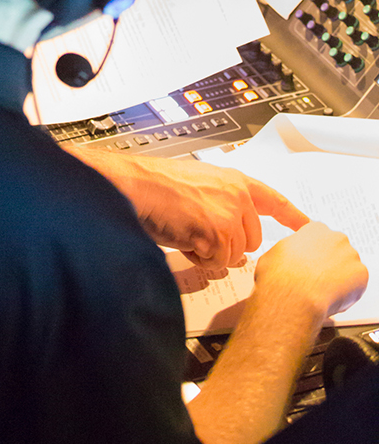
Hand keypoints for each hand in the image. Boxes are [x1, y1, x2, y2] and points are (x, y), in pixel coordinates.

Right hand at [79, 150, 306, 265]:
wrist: (135, 187)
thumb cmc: (156, 185)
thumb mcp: (198, 185)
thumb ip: (222, 202)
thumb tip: (231, 229)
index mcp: (233, 180)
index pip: (272, 199)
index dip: (292, 215)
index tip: (307, 226)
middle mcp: (237, 195)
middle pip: (252, 240)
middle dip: (228, 245)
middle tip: (200, 232)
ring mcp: (229, 214)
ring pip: (234, 255)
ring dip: (211, 252)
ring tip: (187, 232)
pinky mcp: (218, 234)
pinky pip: (217, 263)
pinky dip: (199, 258)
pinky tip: (184, 239)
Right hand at [255, 220, 367, 321]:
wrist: (292, 294)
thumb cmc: (280, 274)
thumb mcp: (276, 252)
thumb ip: (290, 251)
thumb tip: (288, 258)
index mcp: (315, 228)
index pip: (322, 238)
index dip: (316, 254)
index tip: (312, 264)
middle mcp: (336, 237)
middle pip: (338, 252)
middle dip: (330, 265)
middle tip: (317, 280)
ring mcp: (350, 255)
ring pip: (349, 268)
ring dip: (340, 278)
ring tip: (323, 292)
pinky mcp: (361, 274)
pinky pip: (358, 284)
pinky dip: (349, 292)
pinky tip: (332, 297)